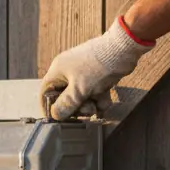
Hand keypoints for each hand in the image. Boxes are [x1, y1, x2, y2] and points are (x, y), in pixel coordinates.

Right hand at [40, 16, 154, 119]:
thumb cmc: (98, 67)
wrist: (123, 49)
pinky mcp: (96, 75)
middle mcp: (67, 71)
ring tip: (99, 103)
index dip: (49, 107)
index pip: (45, 93)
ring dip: (90, 104)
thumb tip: (55, 115)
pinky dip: (99, 98)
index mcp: (58, 71)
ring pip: (81, 97)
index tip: (57, 120)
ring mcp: (83, 73)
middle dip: (76, 107)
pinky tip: (106, 99)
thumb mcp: (79, 90)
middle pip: (64, 98)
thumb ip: (66, 105)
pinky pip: (93, 93)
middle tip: (87, 110)